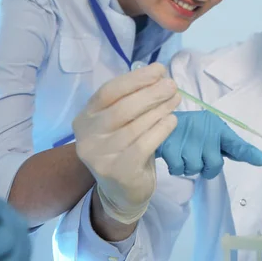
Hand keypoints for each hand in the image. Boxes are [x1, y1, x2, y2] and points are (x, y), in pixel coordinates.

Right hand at [73, 63, 180, 223]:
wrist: (122, 191)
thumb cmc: (125, 148)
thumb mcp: (122, 122)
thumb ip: (133, 100)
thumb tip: (160, 75)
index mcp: (85, 118)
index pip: (108, 92)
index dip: (135, 79)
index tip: (159, 70)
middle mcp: (87, 136)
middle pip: (122, 108)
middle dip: (151, 93)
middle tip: (172, 85)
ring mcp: (100, 156)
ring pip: (135, 126)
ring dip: (159, 110)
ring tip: (175, 100)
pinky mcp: (118, 171)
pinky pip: (144, 144)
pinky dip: (161, 130)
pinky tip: (172, 120)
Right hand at [156, 111, 261, 178]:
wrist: (156, 121)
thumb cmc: (190, 131)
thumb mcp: (212, 135)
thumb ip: (232, 148)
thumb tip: (260, 159)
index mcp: (217, 128)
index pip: (235, 143)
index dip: (248, 153)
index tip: (261, 160)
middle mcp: (205, 131)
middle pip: (215, 165)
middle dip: (206, 167)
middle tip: (198, 156)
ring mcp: (187, 139)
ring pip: (195, 169)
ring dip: (189, 166)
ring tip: (183, 152)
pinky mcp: (170, 146)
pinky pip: (179, 169)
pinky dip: (176, 166)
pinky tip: (173, 154)